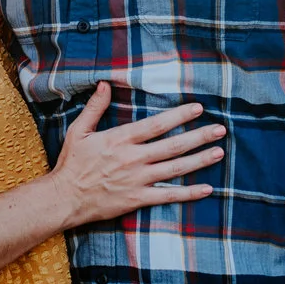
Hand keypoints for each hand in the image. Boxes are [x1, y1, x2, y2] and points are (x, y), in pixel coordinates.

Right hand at [46, 83, 225, 228]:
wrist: (64, 198)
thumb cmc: (71, 164)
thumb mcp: (80, 131)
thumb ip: (95, 107)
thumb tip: (105, 83)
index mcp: (121, 139)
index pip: (157, 125)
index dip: (179, 116)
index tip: (198, 108)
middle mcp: (133, 158)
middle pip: (173, 145)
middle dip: (199, 136)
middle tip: (220, 129)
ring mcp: (138, 180)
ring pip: (175, 168)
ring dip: (199, 160)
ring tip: (219, 152)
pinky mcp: (138, 199)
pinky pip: (168, 195)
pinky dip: (189, 193)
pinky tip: (207, 188)